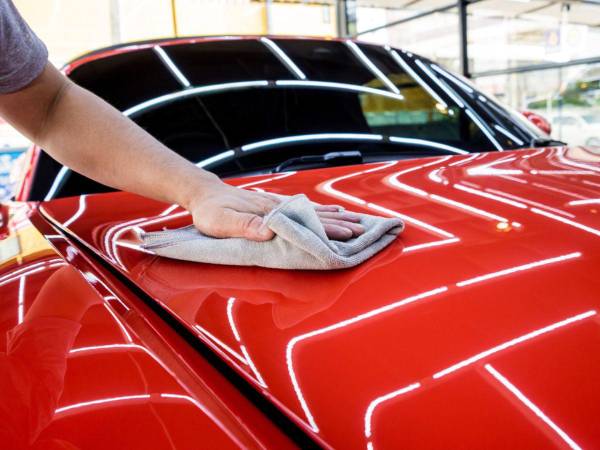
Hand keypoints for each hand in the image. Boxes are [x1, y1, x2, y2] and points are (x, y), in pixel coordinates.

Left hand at [187, 179, 364, 240]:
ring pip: (315, 211)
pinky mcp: (276, 204)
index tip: (349, 236)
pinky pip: (305, 208)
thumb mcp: (220, 222)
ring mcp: (279, 204)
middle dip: (341, 224)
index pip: (306, 223)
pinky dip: (323, 210)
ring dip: (337, 217)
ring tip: (357, 221)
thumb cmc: (211, 211)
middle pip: (317, 216)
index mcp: (270, 213)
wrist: (204, 193)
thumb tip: (270, 230)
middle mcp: (279, 207)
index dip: (328, 230)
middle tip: (364, 230)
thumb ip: (244, 226)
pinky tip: (332, 211)